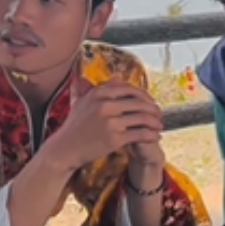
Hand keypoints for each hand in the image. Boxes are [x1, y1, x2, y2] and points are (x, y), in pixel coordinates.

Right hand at [47, 76, 162, 170]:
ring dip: (155, 122)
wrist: (65, 148)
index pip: (129, 89)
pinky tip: (156, 136)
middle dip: (153, 109)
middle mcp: (105, 104)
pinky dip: (151, 135)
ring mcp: (110, 121)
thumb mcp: (84, 102)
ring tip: (159, 126)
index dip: (144, 95)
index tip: (151, 101)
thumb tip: (119, 77)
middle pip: (139, 103)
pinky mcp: (114, 138)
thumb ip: (102, 89)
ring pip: (142, 118)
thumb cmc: (74, 127)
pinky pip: (140, 134)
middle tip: (159, 114)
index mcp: (99, 93)